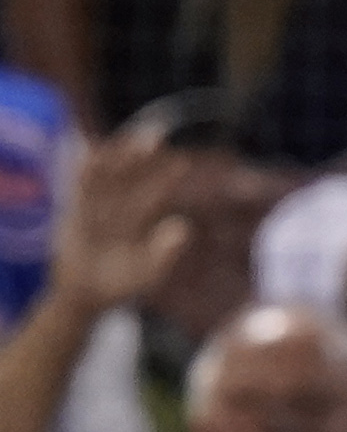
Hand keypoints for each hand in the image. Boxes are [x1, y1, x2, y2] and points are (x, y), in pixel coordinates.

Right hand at [48, 124, 194, 319]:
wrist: (85, 295)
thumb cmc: (122, 286)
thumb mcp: (146, 275)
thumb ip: (165, 254)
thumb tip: (185, 228)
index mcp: (144, 223)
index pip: (155, 196)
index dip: (166, 179)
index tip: (181, 162)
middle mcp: (123, 211)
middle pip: (132, 179)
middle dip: (142, 160)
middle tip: (156, 137)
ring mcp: (99, 210)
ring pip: (108, 178)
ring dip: (116, 159)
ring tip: (127, 139)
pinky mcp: (76, 212)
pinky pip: (80, 189)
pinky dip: (84, 173)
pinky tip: (88, 154)